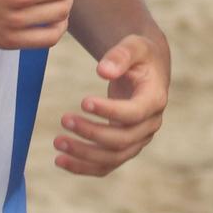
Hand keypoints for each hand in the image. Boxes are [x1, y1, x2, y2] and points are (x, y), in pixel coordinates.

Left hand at [53, 33, 169, 176]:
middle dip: (91, 133)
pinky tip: (60, 160)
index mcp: (155, 100)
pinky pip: (106, 165)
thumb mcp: (134, 46)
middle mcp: (150, 125)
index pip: (134, 113)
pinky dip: (83, 166)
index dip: (109, 111)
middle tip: (64, 119)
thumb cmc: (140, 55)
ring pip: (113, 158)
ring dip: (84, 154)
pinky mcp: (125, 147)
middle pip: (122, 140)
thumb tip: (102, 71)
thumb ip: (120, 55)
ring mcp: (139, 139)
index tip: (83, 101)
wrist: (147, 70)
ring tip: (57, 143)